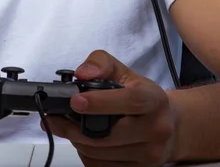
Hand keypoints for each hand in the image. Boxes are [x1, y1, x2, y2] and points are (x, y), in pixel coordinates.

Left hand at [43, 50, 176, 166]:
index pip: (131, 101)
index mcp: (154, 99)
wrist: (165, 124)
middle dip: (76, 126)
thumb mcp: (123, 71)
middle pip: (110, 134)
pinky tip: (83, 140)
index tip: (76, 100)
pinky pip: (101, 166)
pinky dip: (86, 154)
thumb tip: (82, 73)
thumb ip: (101, 63)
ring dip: (77, 140)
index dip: (101, 102)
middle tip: (55, 118)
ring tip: (69, 126)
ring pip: (102, 153)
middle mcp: (156, 129)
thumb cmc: (140, 95)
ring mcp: (149, 155)